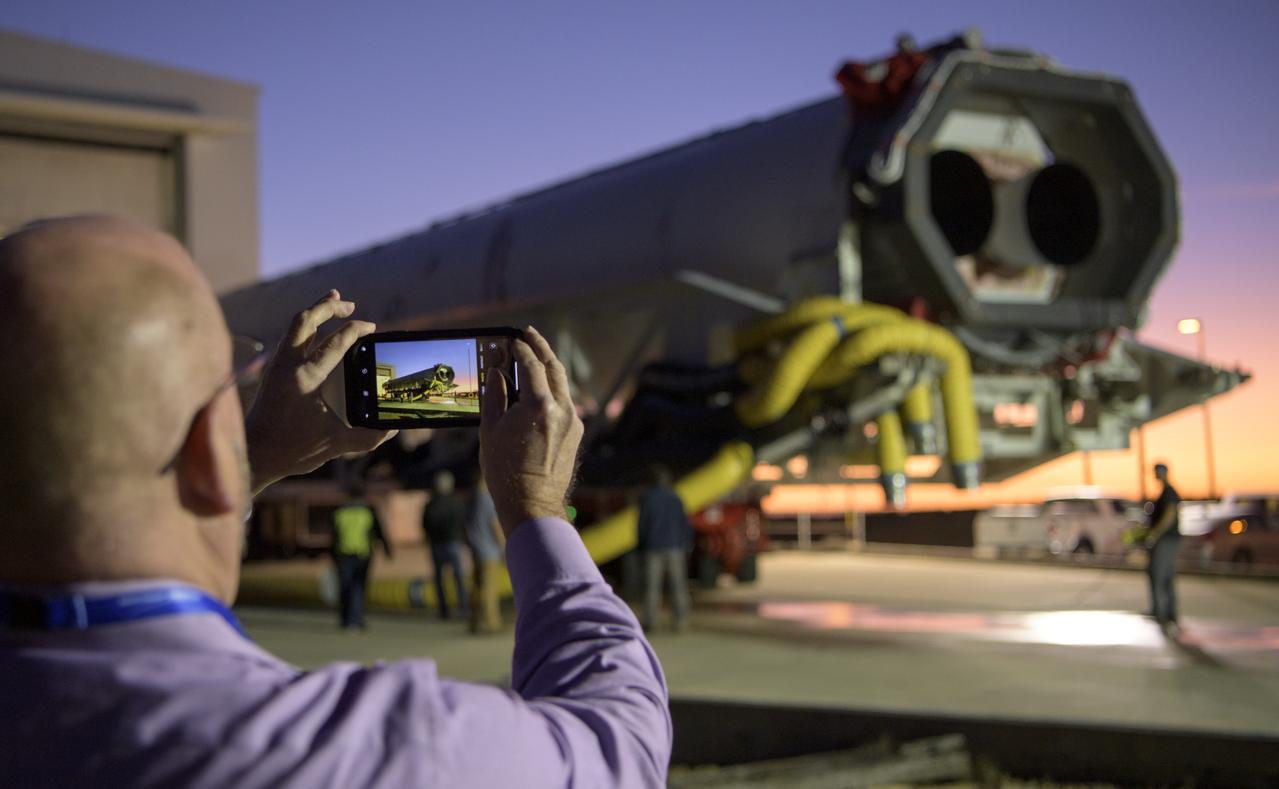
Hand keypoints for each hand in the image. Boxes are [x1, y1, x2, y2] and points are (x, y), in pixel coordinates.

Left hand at [245, 290, 394, 492]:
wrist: (253, 455)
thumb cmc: (291, 449)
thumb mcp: (335, 444)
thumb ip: (367, 436)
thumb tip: (393, 429)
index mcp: (306, 377)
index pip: (335, 342)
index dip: (356, 330)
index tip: (371, 328)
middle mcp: (288, 365)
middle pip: (307, 320)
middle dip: (329, 307)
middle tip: (350, 305)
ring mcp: (277, 366)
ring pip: (295, 325)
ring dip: (316, 311)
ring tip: (334, 300)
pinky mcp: (273, 372)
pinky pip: (290, 338)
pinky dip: (306, 326)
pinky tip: (315, 329)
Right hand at [480, 327, 583, 535]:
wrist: (532, 503)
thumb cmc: (505, 470)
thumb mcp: (490, 429)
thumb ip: (495, 395)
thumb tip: (497, 371)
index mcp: (539, 405)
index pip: (531, 365)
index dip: (520, 349)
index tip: (512, 339)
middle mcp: (562, 409)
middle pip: (554, 367)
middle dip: (541, 348)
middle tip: (529, 334)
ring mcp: (573, 420)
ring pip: (562, 384)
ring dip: (549, 367)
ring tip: (535, 356)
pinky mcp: (576, 432)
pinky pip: (565, 402)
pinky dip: (553, 389)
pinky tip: (541, 388)